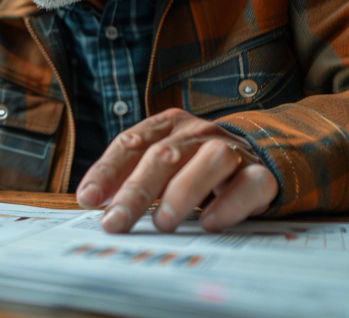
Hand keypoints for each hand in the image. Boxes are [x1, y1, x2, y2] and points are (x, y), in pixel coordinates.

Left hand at [76, 108, 276, 232]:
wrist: (258, 158)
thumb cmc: (197, 165)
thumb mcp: (164, 164)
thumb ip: (133, 176)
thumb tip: (96, 203)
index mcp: (168, 125)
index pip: (131, 143)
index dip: (107, 171)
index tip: (88, 198)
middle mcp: (198, 132)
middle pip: (163, 156)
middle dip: (135, 192)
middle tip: (115, 222)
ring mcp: (232, 150)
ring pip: (211, 160)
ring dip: (183, 192)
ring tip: (162, 223)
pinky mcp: (260, 174)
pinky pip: (248, 185)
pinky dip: (228, 205)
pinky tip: (208, 223)